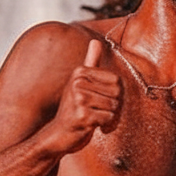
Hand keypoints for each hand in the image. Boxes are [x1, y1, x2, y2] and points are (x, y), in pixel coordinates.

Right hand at [52, 38, 122, 152]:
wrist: (58, 134)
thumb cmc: (72, 109)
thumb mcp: (80, 83)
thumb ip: (90, 63)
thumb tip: (95, 41)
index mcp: (80, 73)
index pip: (117, 81)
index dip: (115, 95)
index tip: (101, 101)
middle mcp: (78, 83)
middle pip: (117, 94)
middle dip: (113, 107)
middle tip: (98, 112)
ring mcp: (79, 99)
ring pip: (114, 107)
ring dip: (108, 117)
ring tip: (94, 119)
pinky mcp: (82, 116)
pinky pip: (108, 118)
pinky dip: (104, 125)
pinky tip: (92, 126)